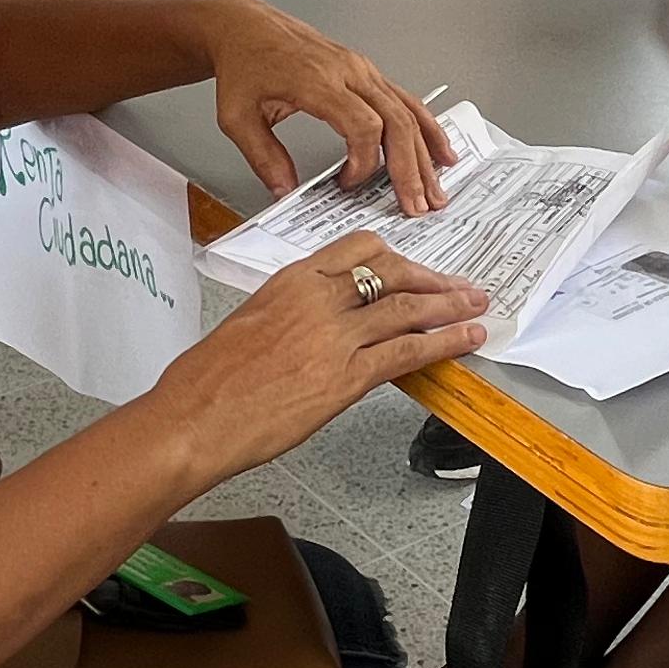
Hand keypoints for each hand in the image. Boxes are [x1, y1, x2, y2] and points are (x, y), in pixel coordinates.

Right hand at [147, 235, 489, 478]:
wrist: (193, 419)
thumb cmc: (207, 381)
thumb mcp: (249, 322)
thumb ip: (290, 312)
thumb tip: (317, 322)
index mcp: (291, 280)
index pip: (359, 249)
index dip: (397, 257)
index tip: (414, 267)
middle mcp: (317, 299)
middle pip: (393, 273)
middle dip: (433, 279)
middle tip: (459, 286)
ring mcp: (335, 336)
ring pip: (409, 307)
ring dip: (451, 306)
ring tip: (475, 306)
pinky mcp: (346, 377)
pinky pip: (408, 351)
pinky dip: (445, 342)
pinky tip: (465, 340)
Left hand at [199, 0, 456, 212]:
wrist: (246, 26)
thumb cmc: (244, 64)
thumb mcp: (237, 116)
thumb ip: (263, 156)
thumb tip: (285, 191)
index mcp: (317, 81)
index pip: (363, 125)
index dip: (365, 162)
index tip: (348, 184)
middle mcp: (348, 71)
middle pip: (397, 121)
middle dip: (410, 168)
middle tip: (416, 205)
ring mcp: (362, 69)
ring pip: (407, 111)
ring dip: (426, 153)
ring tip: (436, 187)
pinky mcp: (366, 71)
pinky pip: (405, 100)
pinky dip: (426, 126)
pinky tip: (439, 149)